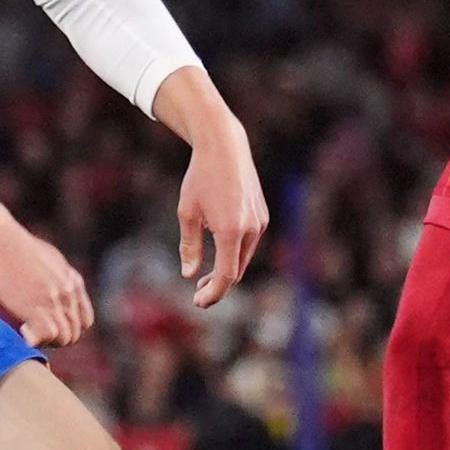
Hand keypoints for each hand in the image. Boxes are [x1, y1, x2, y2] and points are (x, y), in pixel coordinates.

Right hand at [0, 183, 92, 346]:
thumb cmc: (11, 245)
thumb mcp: (45, 258)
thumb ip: (55, 277)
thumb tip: (49, 290)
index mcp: (72, 280)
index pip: (85, 319)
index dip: (69, 329)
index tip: (51, 328)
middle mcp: (67, 292)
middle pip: (75, 333)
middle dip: (56, 339)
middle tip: (35, 333)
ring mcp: (53, 301)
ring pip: (64, 338)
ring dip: (46, 342)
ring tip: (28, 333)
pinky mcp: (36, 308)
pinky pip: (47, 337)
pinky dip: (35, 341)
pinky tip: (22, 332)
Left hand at [176, 120, 268, 308]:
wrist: (224, 147)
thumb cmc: (200, 178)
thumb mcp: (187, 213)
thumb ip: (190, 246)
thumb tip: (189, 275)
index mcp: (231, 231)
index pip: (226, 276)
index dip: (213, 294)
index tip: (198, 302)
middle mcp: (251, 229)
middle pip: (236, 271)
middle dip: (218, 285)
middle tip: (198, 293)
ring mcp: (260, 222)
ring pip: (243, 258)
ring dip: (227, 270)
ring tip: (206, 277)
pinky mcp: (262, 215)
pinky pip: (248, 243)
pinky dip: (234, 254)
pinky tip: (219, 251)